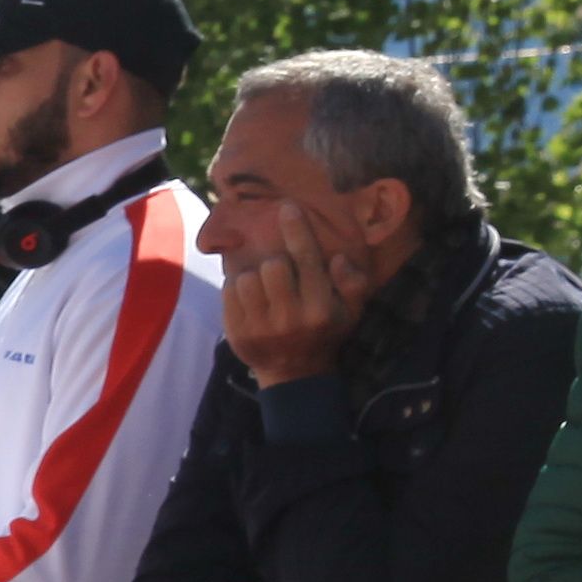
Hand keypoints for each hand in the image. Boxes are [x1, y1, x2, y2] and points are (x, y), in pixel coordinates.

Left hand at [220, 222, 381, 387]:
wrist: (295, 373)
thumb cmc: (325, 332)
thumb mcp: (351, 311)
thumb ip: (352, 283)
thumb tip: (336, 258)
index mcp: (320, 308)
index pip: (306, 260)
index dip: (296, 230)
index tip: (287, 208)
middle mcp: (291, 317)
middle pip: (272, 264)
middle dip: (275, 262)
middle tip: (280, 274)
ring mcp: (261, 327)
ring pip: (247, 277)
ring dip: (254, 276)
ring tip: (264, 289)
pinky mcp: (237, 333)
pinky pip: (228, 292)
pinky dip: (236, 288)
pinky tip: (250, 299)